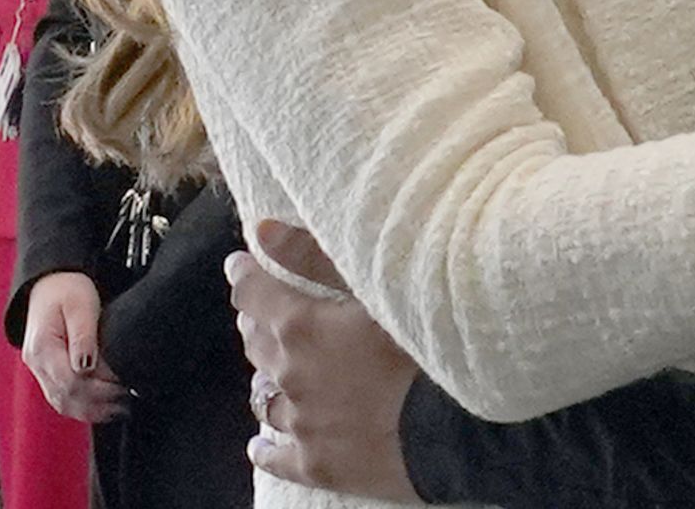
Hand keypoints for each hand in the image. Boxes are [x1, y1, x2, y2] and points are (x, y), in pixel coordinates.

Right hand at [21, 271, 129, 424]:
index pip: (70, 382)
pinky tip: (103, 407)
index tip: (122, 385)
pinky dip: (83, 406)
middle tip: (127, 401)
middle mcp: (36, 364)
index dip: (99, 389)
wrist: (49, 282)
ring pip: (63, 404)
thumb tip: (86, 366)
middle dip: (99, 404)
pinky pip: (62, 398)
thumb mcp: (80, 305)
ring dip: (92, 411)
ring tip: (120, 409)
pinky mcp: (47, 372)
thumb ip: (84, 336)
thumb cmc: (66, 288)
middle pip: (66, 398)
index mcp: (42, 348)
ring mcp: (39, 370)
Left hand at [230, 222, 418, 501]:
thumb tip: (261, 231)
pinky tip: (261, 445)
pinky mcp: (317, 463)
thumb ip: (314, 255)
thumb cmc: (422, 340)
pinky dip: (266, 447)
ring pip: (264, 397)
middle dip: (258, 322)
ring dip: (266, 377)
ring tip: (273, 369)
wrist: (454, 421)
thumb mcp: (375, 284)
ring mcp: (301, 423)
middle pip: (257, 343)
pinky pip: (277, 457)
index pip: (253, 294)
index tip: (241, 265)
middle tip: (266, 311)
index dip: (246, 276)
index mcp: (300, 326)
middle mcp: (290, 374)